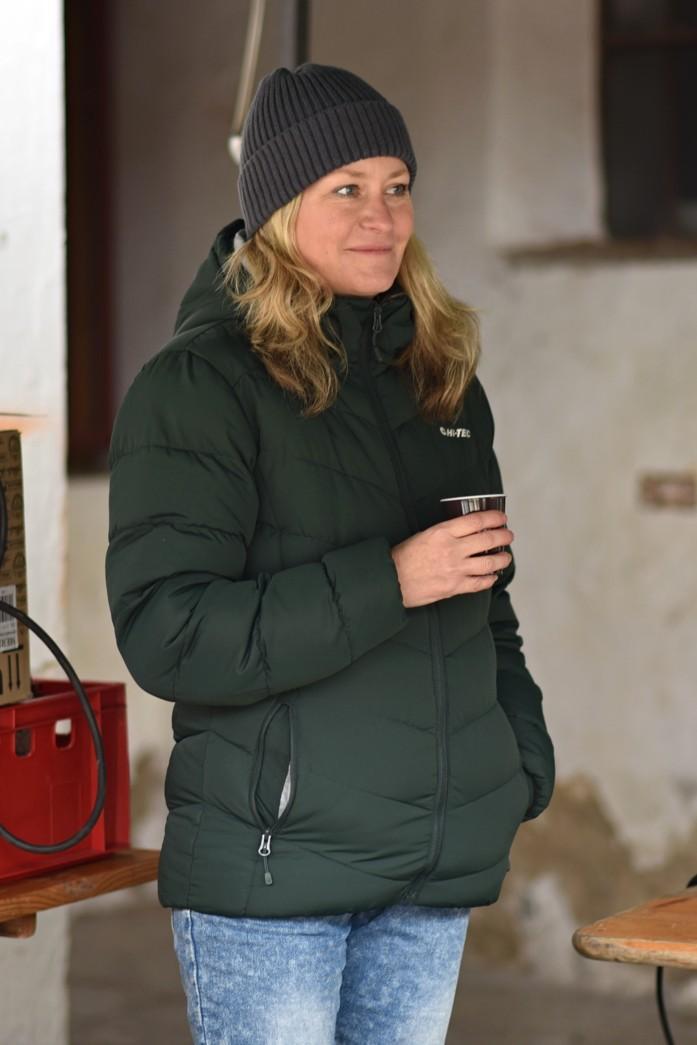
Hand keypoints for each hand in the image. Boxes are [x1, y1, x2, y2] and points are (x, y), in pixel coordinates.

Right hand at [390, 510, 513, 608]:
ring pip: (489, 562)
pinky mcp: (455, 587)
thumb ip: (446, 533)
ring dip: (502, 559)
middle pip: (488, 539)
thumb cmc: (403, 558)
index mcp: (443, 532)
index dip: (493, 518)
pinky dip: (490, 579)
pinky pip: (480, 583)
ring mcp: (456, 569)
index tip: (501, 518)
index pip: (476, 521)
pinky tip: (492, 576)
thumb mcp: (424, 535)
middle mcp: (453, 549)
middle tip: (508, 535)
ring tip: (505, 557)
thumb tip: (467, 532)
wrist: (392, 581)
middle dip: (503, 536)